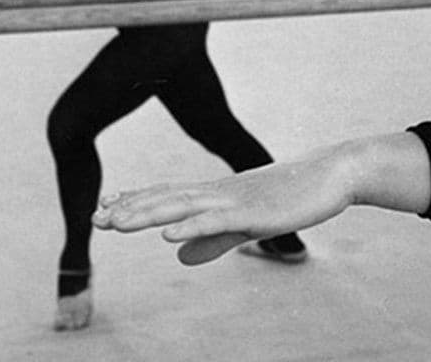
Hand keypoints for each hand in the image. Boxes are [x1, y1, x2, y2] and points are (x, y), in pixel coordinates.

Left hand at [93, 150, 353, 265]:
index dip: (137, 201)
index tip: (104, 208)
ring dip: (148, 214)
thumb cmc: (296, 195)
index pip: (170, 195)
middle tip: (95, 218)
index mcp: (219, 193)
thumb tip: (180, 257)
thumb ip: (213, 240)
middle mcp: (221, 192)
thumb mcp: (248, 222)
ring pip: (183, 208)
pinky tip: (167, 234)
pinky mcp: (254, 212)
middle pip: (168, 200)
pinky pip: (217, 221)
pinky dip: (190, 226)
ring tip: (116, 223)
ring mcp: (236, 200)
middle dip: (131, 210)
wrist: (335, 173)